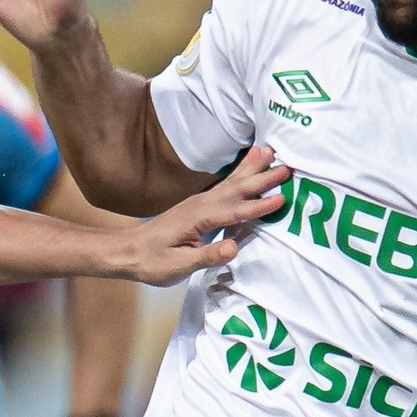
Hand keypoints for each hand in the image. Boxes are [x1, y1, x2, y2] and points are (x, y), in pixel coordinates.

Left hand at [112, 145, 287, 286]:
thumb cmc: (151, 262)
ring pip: (231, 182)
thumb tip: (233, 247)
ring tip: (271, 150)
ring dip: (252, 167)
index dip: (258, 207)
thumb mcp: (177, 265)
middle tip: (288, 167)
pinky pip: (225, 184)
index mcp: (198, 219)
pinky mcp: (199, 204)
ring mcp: (199, 202)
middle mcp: (200, 205)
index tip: (281, 199)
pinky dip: (240, 171)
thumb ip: (206, 256)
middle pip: (237, 190)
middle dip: (262, 179)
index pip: (234, 211)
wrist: (128, 251)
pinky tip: (249, 162)